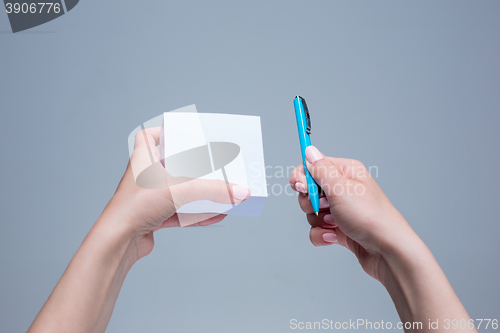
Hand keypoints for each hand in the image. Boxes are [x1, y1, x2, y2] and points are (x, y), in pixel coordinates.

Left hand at [102, 127, 250, 259]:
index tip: (182, 133)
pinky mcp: (154, 217)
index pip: (149, 136)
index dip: (164, 132)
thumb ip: (213, 190)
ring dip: (199, 193)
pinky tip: (216, 215)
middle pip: (171, 165)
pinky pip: (180, 212)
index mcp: (143, 158)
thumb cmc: (136, 206)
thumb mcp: (180, 191)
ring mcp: (149, 197)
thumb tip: (240, 192)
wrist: (118, 242)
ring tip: (221, 193)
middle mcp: (144, 176)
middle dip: (192, 166)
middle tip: (212, 163)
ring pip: (178, 190)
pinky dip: (197, 214)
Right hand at [289, 146, 414, 280]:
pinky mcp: (339, 229)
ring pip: (311, 212)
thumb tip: (309, 150)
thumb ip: (320, 169)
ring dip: (318, 221)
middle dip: (310, 202)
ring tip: (334, 224)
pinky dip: (322, 235)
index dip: (303, 177)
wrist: (387, 250)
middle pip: (309, 191)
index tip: (301, 187)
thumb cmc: (369, 216)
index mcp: (345, 172)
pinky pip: (318, 230)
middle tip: (325, 207)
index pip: (313, 166)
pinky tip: (333, 237)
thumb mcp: (340, 188)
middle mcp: (343, 189)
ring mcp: (341, 210)